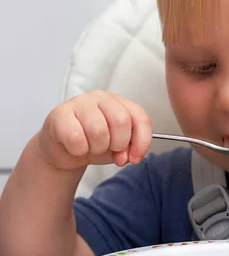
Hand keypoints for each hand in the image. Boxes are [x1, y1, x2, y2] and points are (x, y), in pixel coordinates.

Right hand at [36, 90, 152, 170]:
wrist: (65, 150)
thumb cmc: (94, 143)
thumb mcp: (119, 146)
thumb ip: (130, 147)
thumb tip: (130, 156)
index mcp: (120, 102)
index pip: (140, 117)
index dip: (142, 141)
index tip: (135, 158)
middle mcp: (101, 98)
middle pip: (121, 121)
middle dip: (119, 144)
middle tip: (110, 150)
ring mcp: (79, 103)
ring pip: (98, 130)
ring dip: (97, 148)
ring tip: (92, 148)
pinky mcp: (60, 114)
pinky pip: (76, 137)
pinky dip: (79, 150)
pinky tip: (76, 147)